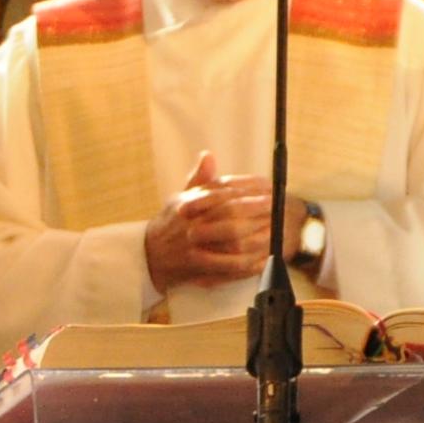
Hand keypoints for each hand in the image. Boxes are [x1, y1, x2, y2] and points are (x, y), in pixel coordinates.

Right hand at [145, 151, 274, 293]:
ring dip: (256, 235)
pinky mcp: (198, 266)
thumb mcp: (180, 198)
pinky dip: (248, 263)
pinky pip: (228, 266)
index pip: (221, 191)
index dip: (246, 188)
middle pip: (229, 213)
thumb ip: (199, 179)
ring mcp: (194, 246)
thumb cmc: (170, 224)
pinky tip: (263, 257)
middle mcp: (190, 223)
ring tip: (275, 229)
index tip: (266, 186)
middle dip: (255, 208)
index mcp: (187, 203)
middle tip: (275, 205)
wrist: (148, 256)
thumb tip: (208, 155)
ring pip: (232, 240)